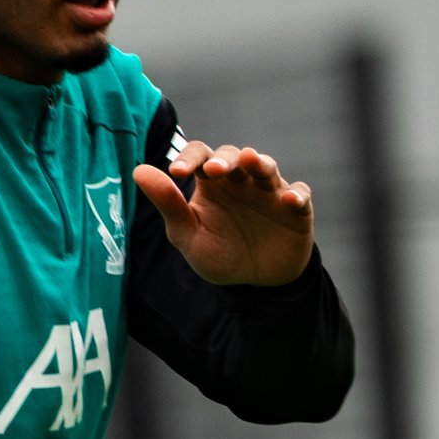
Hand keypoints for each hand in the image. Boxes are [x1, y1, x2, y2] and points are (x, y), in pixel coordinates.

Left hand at [130, 138, 313, 287]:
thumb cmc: (219, 253)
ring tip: (251, 161)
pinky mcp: (296, 209)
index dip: (190, 158)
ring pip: (266, 167)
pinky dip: (296, 195)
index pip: (200, 156)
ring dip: (260, 163)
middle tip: (213, 170)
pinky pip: (299, 195)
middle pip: (233, 156)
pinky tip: (288, 201)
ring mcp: (270, 191)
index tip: (176, 172)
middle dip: (224, 159)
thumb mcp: (188, 234)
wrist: (255, 282)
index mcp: (212, 184)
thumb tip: (138, 171)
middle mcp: (241, 181)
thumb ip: (168, 204)